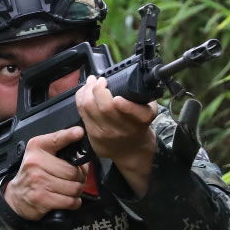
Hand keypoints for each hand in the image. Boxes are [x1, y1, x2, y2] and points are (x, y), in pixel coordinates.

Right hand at [2, 125, 88, 220]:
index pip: (57, 139)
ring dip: (77, 191)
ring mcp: (38, 181)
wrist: (16, 196)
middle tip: (76, 179)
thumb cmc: (34, 174)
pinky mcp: (41, 198)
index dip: (70, 135)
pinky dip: (74, 202)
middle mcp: (36, 162)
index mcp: (37, 147)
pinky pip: (69, 201)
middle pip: (73, 171)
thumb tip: (84, 157)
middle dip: (81, 177)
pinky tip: (69, 199)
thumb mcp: (41, 155)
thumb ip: (61, 150)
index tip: (79, 132)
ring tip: (71, 190)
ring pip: (74, 188)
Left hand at [74, 75, 157, 196]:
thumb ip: (142, 97)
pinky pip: (81, 112)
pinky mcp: (93, 135)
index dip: (125, 105)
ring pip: (89, 107)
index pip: (133, 112)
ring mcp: (106, 134)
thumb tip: (127, 80)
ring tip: (91, 82)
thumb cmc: (138, 125)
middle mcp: (123, 129)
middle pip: (105, 107)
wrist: (131, 149)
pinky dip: (81, 98)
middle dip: (98, 88)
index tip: (118, 98)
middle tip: (100, 80)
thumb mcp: (148, 110)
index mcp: (141, 120)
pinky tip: (85, 92)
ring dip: (87, 90)